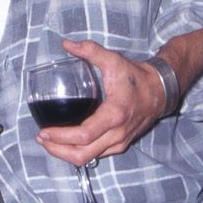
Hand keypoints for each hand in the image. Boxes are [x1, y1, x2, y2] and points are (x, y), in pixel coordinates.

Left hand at [35, 39, 165, 166]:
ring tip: (49, 142)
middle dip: (57, 150)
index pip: (83, 135)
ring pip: (88, 159)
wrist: (161, 91)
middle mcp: (117, 133)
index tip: (44, 131)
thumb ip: (89, 50)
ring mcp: (120, 142)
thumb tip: (66, 43)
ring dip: (66, 154)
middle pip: (82, 154)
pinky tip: (67, 143)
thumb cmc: (136, 77)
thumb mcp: (113, 60)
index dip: (60, 137)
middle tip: (41, 138)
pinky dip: (78, 152)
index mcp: (114, 114)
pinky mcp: (121, 144)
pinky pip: (96, 155)